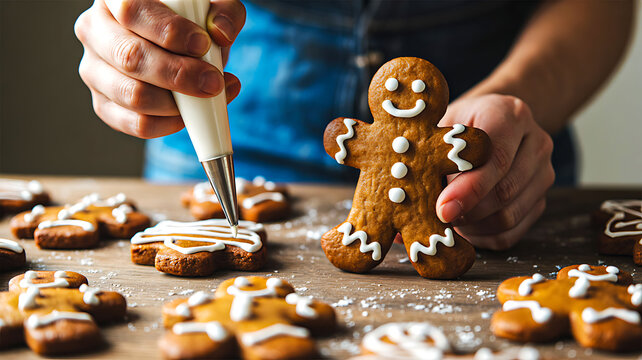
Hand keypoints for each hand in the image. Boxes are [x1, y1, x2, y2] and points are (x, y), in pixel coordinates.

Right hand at [74, 0, 245, 138]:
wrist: (179, 41)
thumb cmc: (190, 18)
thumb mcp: (211, 5)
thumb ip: (223, 11)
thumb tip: (221, 34)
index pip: (131, 11)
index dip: (168, 32)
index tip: (202, 45)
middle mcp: (95, 30)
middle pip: (130, 57)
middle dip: (178, 75)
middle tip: (213, 82)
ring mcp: (94, 69)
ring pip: (132, 96)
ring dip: (177, 104)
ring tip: (207, 96)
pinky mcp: (104, 103)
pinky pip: (136, 123)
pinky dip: (169, 124)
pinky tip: (190, 114)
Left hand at [436, 94, 554, 249]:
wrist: (487, 124)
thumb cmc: (455, 128)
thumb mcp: (442, 128)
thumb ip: (434, 156)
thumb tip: (413, 201)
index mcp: (510, 115)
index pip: (496, 158)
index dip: (469, 188)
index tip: (442, 208)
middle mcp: (536, 142)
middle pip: (505, 190)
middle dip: (468, 211)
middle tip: (439, 219)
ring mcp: (543, 172)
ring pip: (509, 215)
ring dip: (474, 226)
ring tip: (448, 220)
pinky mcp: (541, 199)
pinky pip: (512, 232)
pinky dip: (484, 237)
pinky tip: (464, 228)